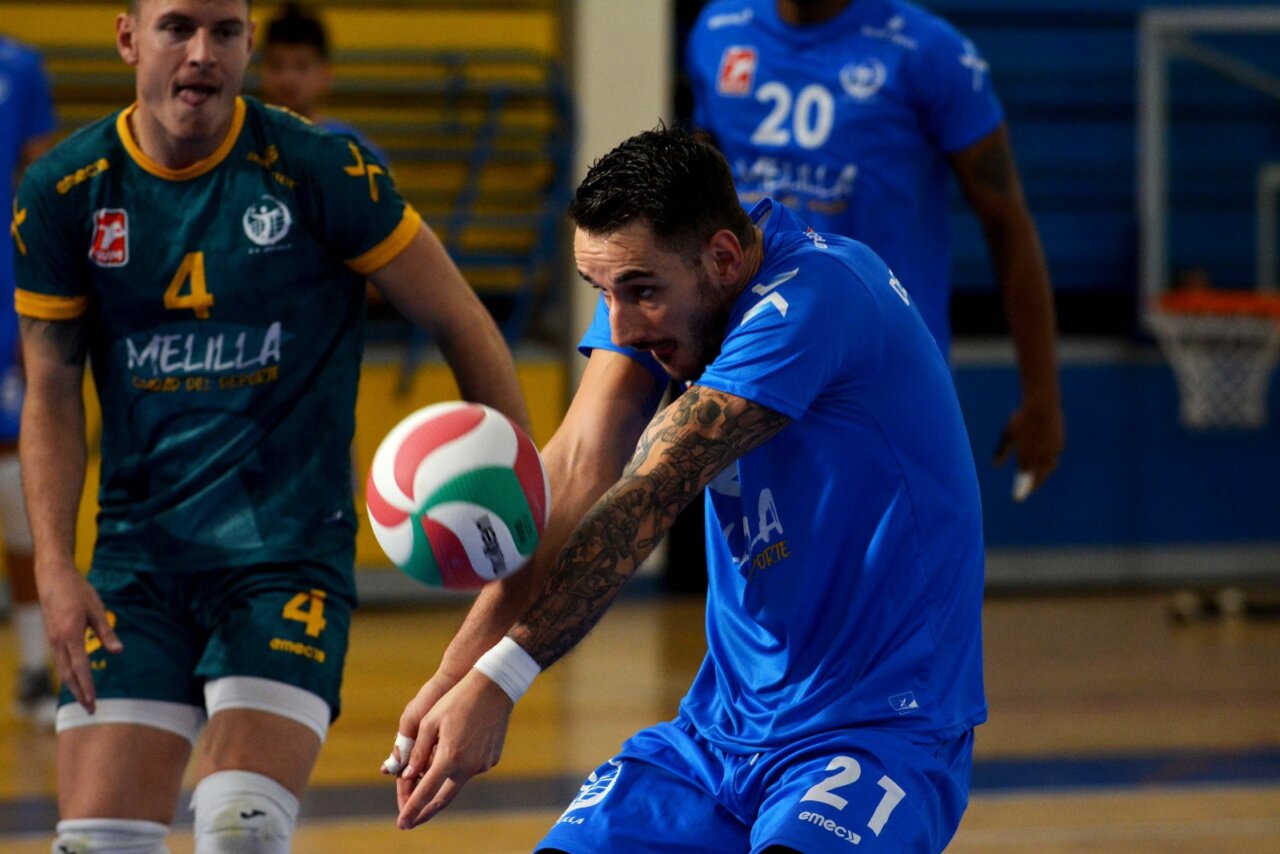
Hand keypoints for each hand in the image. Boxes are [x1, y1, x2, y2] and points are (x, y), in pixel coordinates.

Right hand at [38, 563, 120, 712]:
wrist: (52, 578)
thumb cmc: (78, 592)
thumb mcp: (97, 609)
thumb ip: (107, 633)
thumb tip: (118, 652)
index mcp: (71, 635)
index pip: (80, 668)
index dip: (87, 687)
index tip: (93, 702)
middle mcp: (58, 641)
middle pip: (68, 675)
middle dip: (79, 694)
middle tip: (90, 710)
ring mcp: (52, 640)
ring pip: (62, 669)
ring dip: (73, 686)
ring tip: (84, 700)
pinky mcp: (52, 637)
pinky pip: (60, 660)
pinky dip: (68, 674)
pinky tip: (75, 679)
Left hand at [395, 668, 512, 828]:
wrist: (494, 688)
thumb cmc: (457, 700)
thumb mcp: (430, 722)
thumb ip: (418, 753)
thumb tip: (407, 777)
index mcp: (449, 756)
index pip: (425, 791)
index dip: (411, 809)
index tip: (401, 823)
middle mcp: (467, 765)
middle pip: (443, 798)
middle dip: (425, 812)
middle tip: (410, 822)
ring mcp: (482, 764)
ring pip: (457, 781)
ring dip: (442, 783)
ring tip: (427, 778)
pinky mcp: (491, 759)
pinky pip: (470, 769)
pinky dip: (458, 767)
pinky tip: (456, 750)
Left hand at [993, 398, 1064, 500]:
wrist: (1042, 405)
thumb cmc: (1021, 419)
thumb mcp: (1007, 434)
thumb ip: (1002, 451)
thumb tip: (995, 466)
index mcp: (1027, 455)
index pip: (1025, 478)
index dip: (1022, 489)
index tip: (1018, 498)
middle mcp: (1041, 456)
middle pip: (1039, 477)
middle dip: (1034, 485)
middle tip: (1028, 490)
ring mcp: (1052, 450)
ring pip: (1049, 468)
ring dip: (1043, 474)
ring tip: (1037, 478)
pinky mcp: (1060, 444)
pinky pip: (1054, 457)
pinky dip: (1048, 462)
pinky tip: (1045, 462)